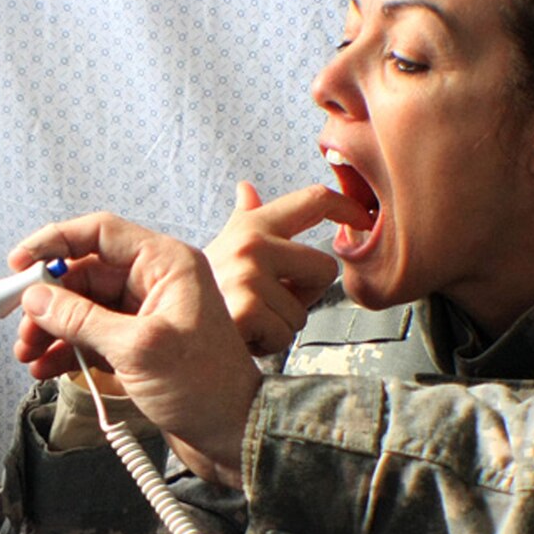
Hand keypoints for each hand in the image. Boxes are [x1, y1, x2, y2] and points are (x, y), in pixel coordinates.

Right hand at [7, 213, 261, 488]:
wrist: (234, 436)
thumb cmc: (206, 387)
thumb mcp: (138, 349)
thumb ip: (82, 319)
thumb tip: (36, 297)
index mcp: (166, 264)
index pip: (100, 233)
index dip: (54, 243)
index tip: (18, 264)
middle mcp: (155, 281)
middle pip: (84, 273)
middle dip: (47, 300)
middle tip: (20, 327)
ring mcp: (145, 313)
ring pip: (82, 306)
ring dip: (51, 328)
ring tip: (28, 354)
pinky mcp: (137, 344)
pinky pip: (91, 335)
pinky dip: (66, 349)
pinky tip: (45, 367)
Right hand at [204, 181, 366, 354]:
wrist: (170, 326)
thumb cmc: (205, 292)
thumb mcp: (223, 247)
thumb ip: (244, 219)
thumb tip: (248, 189)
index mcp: (254, 226)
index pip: (314, 200)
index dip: (348, 207)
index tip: (363, 219)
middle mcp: (253, 244)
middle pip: (325, 268)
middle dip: (304, 294)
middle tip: (266, 302)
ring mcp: (248, 274)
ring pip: (303, 311)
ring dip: (280, 325)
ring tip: (248, 319)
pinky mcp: (246, 307)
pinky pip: (285, 334)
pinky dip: (266, 344)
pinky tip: (241, 335)